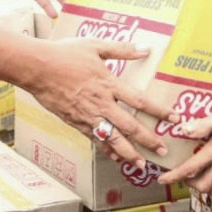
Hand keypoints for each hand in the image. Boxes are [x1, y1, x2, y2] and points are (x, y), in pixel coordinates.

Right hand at [27, 38, 172, 167]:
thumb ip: (122, 49)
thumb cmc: (65, 54)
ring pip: (112, 139)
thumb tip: (146, 48)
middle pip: (129, 126)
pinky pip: (94, 139)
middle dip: (148, 140)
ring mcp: (87, 115)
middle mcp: (101, 103)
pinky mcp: (75, 122)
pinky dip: (106, 149)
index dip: (159, 111)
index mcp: (108, 83)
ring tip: (141, 164)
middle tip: (163, 151)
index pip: (139, 100)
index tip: (175, 118)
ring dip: (129, 153)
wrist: (37, 68)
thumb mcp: (95, 46)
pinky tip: (115, 156)